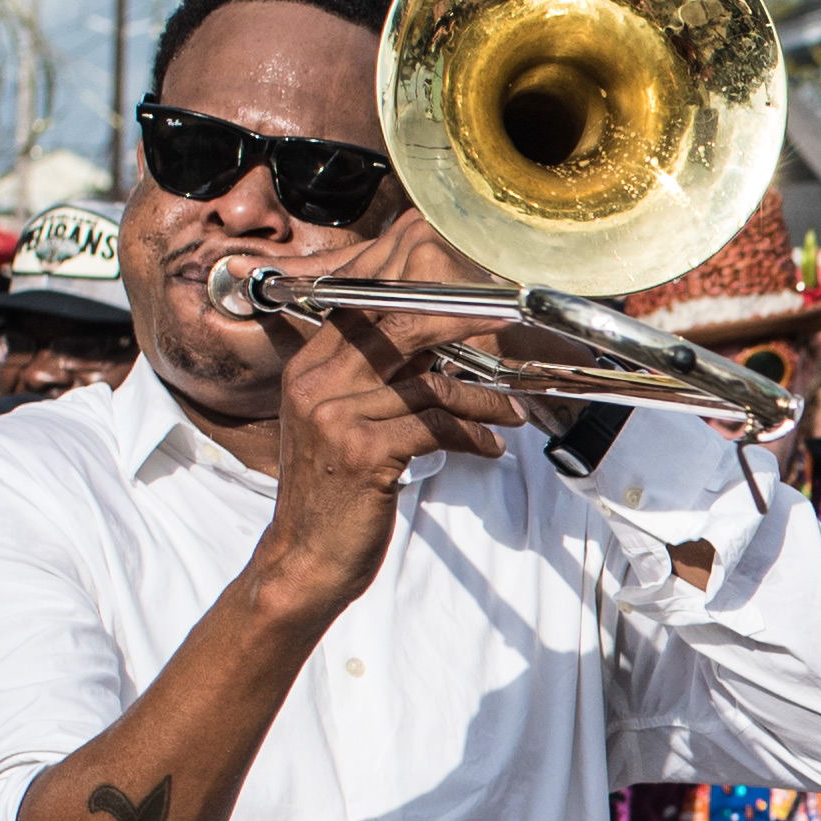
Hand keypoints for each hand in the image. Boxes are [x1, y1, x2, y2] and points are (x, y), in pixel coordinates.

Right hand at [255, 212, 514, 621]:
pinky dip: (472, 435)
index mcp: (311, 365)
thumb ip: (380, 377)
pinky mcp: (362, 453)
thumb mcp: (346, 420)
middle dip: (465, 318)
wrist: (307, 556)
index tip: (461, 263)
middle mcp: (316, 381)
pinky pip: (435, 426)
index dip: (412, 273)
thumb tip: (439, 341)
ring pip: (429, 380)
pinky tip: (490, 449)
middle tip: (514, 321)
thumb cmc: (337, 488)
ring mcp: (336, 416)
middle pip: (400, 324)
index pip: (361, 299)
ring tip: (513, 412)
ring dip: (484, 396)